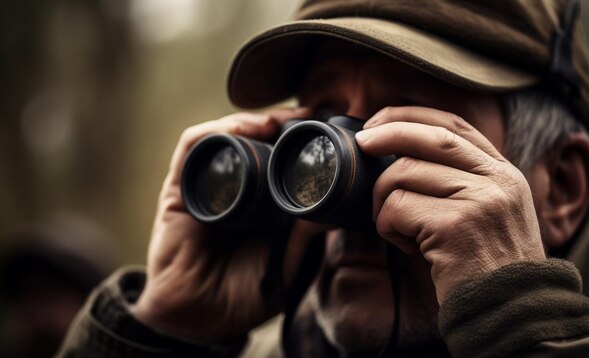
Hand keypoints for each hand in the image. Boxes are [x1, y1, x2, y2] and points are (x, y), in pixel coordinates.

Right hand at [132, 108, 320, 342]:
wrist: (198, 317)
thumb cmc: (243, 293)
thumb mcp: (285, 263)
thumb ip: (305, 239)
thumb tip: (337, 210)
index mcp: (261, 202)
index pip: (278, 157)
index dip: (298, 140)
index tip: (324, 128)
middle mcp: (234, 188)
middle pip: (254, 139)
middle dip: (279, 122)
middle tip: (306, 115)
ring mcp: (207, 185)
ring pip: (226, 136)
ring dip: (252, 121)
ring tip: (277, 120)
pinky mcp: (180, 187)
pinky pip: (193, 148)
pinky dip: (215, 132)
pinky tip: (240, 129)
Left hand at [356, 106, 545, 303]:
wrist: (513, 314)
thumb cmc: (487, 269)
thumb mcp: (488, 215)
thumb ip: (459, 184)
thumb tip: (398, 157)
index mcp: (504, 174)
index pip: (455, 125)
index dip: (413, 116)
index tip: (381, 120)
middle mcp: (497, 181)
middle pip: (430, 137)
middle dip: (388, 132)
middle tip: (362, 142)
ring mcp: (480, 200)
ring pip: (404, 174)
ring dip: (384, 200)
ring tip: (396, 227)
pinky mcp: (456, 225)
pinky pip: (397, 208)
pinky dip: (388, 226)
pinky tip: (408, 246)